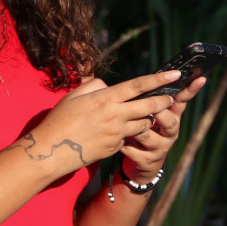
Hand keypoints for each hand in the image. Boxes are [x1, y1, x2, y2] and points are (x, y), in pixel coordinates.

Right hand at [20, 71, 183, 175]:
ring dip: (146, 119)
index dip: (158, 79)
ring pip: (143, 124)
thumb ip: (95, 86)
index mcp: (105, 98)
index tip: (174, 74)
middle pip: (149, 106)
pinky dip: (128, 133)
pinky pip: (128, 138)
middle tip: (170, 98)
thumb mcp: (75, 95)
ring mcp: (116, 133)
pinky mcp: (115, 148)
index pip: (138, 85)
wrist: (51, 151)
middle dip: (163, 101)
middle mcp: (115, 115)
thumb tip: (110, 86)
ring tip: (143, 115)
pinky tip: (118, 132)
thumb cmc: (60, 120)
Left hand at [121, 76, 206, 182]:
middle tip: (148, 106)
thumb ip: (148, 96)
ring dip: (135, 128)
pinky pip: (135, 150)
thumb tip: (144, 75)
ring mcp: (161, 147)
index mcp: (172, 115)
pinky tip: (119, 141)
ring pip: (148, 135)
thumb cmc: (145, 129)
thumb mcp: (150, 112)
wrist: (142, 162)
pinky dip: (125, 144)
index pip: (183, 100)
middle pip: (169, 120)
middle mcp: (170, 131)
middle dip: (158, 112)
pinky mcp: (148, 159)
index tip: (200, 78)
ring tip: (125, 123)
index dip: (191, 89)